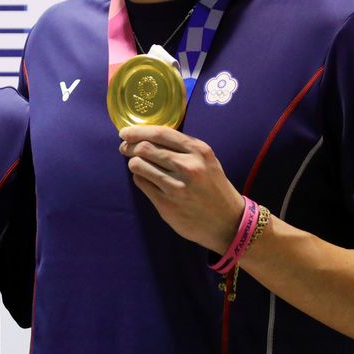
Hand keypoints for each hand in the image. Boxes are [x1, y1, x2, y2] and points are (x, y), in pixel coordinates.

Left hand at [118, 125, 245, 253]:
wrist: (228, 222)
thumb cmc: (214, 187)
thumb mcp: (206, 161)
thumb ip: (182, 148)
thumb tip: (147, 137)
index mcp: (199, 151)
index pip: (161, 133)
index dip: (138, 131)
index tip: (125, 132)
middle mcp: (188, 166)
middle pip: (145, 148)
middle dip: (129, 146)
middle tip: (124, 148)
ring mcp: (176, 186)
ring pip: (139, 165)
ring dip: (133, 163)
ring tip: (136, 164)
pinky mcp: (166, 204)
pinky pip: (141, 183)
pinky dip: (139, 178)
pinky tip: (146, 179)